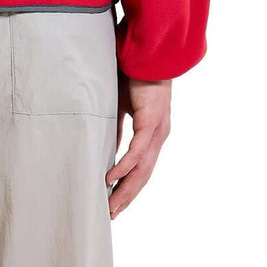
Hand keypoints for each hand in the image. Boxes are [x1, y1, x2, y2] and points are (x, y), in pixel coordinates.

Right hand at [106, 76, 170, 218]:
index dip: (129, 186)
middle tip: (111, 215)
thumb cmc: (133, 73)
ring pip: (142, 169)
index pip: (142, 167)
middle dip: (127, 196)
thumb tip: (108, 146)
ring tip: (111, 205)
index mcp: (153, 132)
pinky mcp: (151, 121)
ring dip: (125, 189)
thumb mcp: (121, 105)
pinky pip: (137, 150)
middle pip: (143, 175)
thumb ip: (117, 126)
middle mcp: (159, 135)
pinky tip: (112, 177)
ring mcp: (157, 130)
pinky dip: (125, 166)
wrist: (147, 51)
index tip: (115, 202)